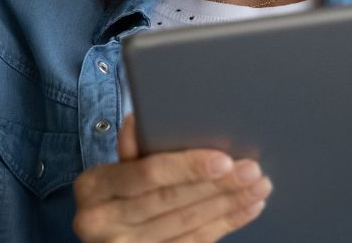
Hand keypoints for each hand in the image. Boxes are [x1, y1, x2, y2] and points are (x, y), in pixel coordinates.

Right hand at [72, 115, 272, 241]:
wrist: (102, 233)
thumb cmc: (114, 190)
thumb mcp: (114, 167)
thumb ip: (132, 148)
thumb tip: (140, 120)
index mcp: (93, 186)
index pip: (147, 173)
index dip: (187, 167)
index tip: (223, 160)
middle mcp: (101, 221)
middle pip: (170, 201)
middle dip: (217, 185)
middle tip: (252, 170)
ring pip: (186, 226)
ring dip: (228, 205)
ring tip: (258, 187)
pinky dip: (224, 224)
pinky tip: (246, 208)